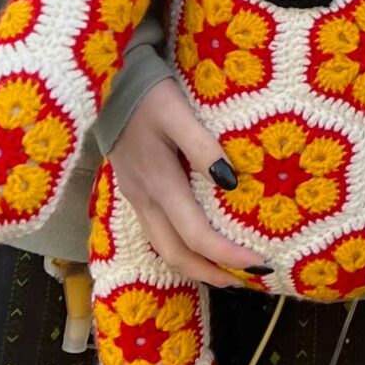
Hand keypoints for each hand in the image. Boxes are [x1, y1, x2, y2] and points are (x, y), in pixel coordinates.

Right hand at [110, 75, 271, 291]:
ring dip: (195, 266)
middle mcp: (145, 200)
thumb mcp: (177, 113)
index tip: (259, 264)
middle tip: (246, 280)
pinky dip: (181, 248)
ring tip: (226, 272)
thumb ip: (202, 147)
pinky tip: (198, 244)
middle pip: (176, 255)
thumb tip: (231, 182)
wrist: (106, 85)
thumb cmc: (146, 95)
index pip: (196, 235)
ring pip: (163, 248)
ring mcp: (136, 198)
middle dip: (211, 273)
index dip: (227, 255)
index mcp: (158, 184)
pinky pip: (157, 233)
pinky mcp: (134, 191)